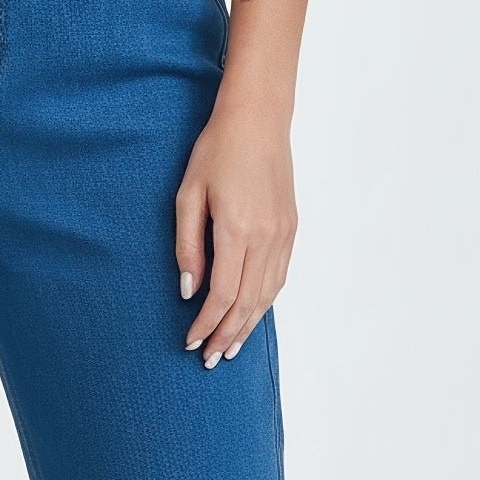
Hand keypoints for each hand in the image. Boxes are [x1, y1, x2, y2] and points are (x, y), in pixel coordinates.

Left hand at [174, 85, 297, 365]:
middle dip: (227, 335)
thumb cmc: (216, 149)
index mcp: (237, 229)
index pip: (222, 294)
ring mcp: (283, 234)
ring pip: (267, 295)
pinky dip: (265, 302)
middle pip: (247, 303)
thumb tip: (188, 289)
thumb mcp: (189, 192)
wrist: (258, 120)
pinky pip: (279, 277)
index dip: (206, 323)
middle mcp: (266, 237)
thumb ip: (188, 244)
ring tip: (230, 347)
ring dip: (248, 325)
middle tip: (209, 359)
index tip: (190, 342)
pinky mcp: (291, 228)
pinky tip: (252, 313)